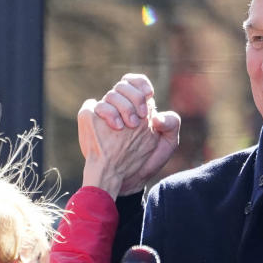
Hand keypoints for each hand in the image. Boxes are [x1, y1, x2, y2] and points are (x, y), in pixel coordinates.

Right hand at [82, 74, 179, 195]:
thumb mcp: (167, 144)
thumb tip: (157, 116)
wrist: (128, 180)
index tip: (148, 94)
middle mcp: (121, 107)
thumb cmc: (148, 161)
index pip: (137, 82)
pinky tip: (116, 126)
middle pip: (123, 86)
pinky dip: (107, 112)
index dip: (140, 84)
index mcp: (139, 107)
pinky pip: (93, 106)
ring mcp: (106, 114)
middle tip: (141, 117)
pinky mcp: (91, 121)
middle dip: (134, 97)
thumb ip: (172, 124)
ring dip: (122, 106)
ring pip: (111, 95)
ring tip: (128, 126)